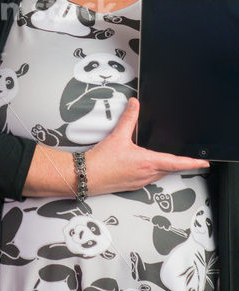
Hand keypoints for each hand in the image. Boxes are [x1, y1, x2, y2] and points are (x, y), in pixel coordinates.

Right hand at [85, 98, 209, 195]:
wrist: (88, 176)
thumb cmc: (102, 162)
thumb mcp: (117, 136)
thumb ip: (129, 119)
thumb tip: (134, 106)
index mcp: (147, 162)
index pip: (176, 162)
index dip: (192, 162)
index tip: (203, 162)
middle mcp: (147, 174)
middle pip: (170, 169)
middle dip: (179, 163)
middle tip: (188, 159)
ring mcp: (141, 181)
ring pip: (160, 174)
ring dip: (165, 167)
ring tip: (167, 160)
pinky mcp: (133, 184)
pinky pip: (150, 178)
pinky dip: (153, 171)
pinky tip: (145, 166)